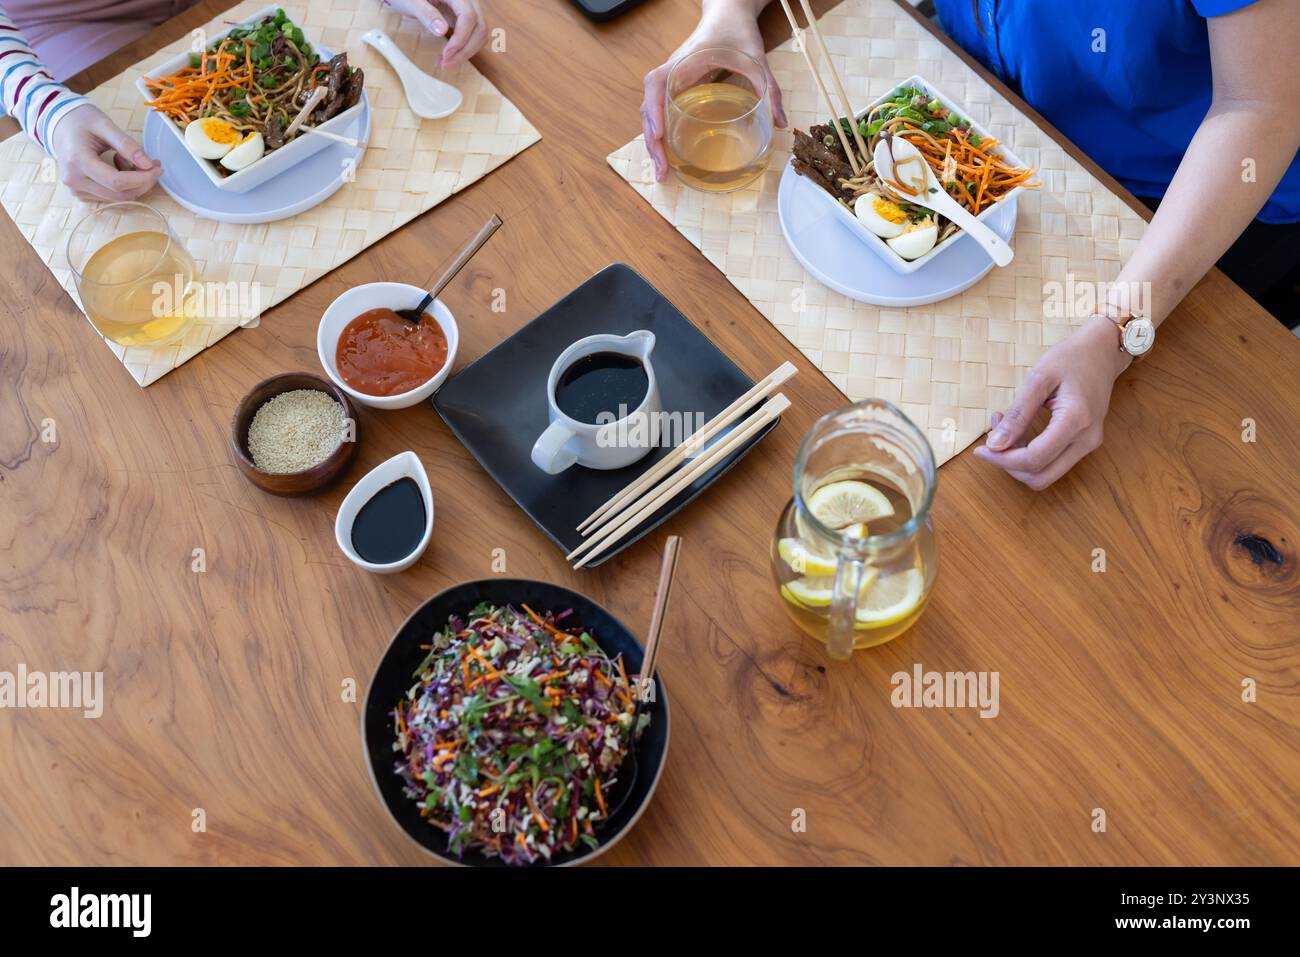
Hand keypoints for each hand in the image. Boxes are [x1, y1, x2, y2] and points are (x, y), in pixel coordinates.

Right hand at [48, 105, 161, 202]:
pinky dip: (123, 186)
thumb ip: (127, 144)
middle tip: (153, 165)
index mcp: (77, 161)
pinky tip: (117, 167)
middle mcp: (74, 180)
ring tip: (127, 159)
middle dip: (143, 182)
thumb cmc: (81, 120)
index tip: (158, 167)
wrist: (59, 124)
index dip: (142, 178)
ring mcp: (76, 189)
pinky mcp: (81, 193)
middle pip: (120, 194)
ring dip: (133, 183)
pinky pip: (111, 196)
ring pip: (118, 198)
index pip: (117, 182)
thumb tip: (148, 164)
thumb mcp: (105, 125)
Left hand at [385, 0, 487, 68]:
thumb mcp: (412, 2)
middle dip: (465, 50)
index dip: (460, 38)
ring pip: (479, 34)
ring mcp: (468, 10)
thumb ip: (426, 14)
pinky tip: (449, 56)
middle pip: (479, 28)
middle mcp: (467, 0)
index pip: (469, 16)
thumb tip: (442, 31)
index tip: (446, 54)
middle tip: (445, 64)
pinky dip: (464, 49)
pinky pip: (473, 36)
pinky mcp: (464, 19)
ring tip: (445, 63)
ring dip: (466, 52)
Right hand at [640, 0, 785, 182]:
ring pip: (651, 114)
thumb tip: (780, 122)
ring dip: (653, 143)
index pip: (656, 84)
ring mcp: (671, 82)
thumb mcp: (757, 59)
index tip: (659, 135)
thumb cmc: (736, 32)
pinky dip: (661, 135)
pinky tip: (668, 156)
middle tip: (662, 171)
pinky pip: (661, 113)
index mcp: (684, 62)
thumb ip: (769, 89)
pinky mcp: (677, 89)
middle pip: (649, 108)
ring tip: (662, 171)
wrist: (727, 13)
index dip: (654, 110)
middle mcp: (671, 73)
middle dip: (652, 141)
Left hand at [973, 315, 1131, 489]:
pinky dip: (1030, 455)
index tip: (980, 449)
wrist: (1103, 351)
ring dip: (1018, 461)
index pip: (1034, 459)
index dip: (1002, 460)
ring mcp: (1089, 444)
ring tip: (1004, 429)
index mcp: (1076, 420)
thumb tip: (995, 445)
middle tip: (991, 440)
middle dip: (1009, 466)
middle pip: (1040, 477)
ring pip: (1046, 474)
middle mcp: (1087, 440)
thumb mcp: (1039, 378)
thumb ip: (1018, 414)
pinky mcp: (1084, 443)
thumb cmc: (1072, 358)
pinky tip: (1018, 431)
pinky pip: (1053, 462)